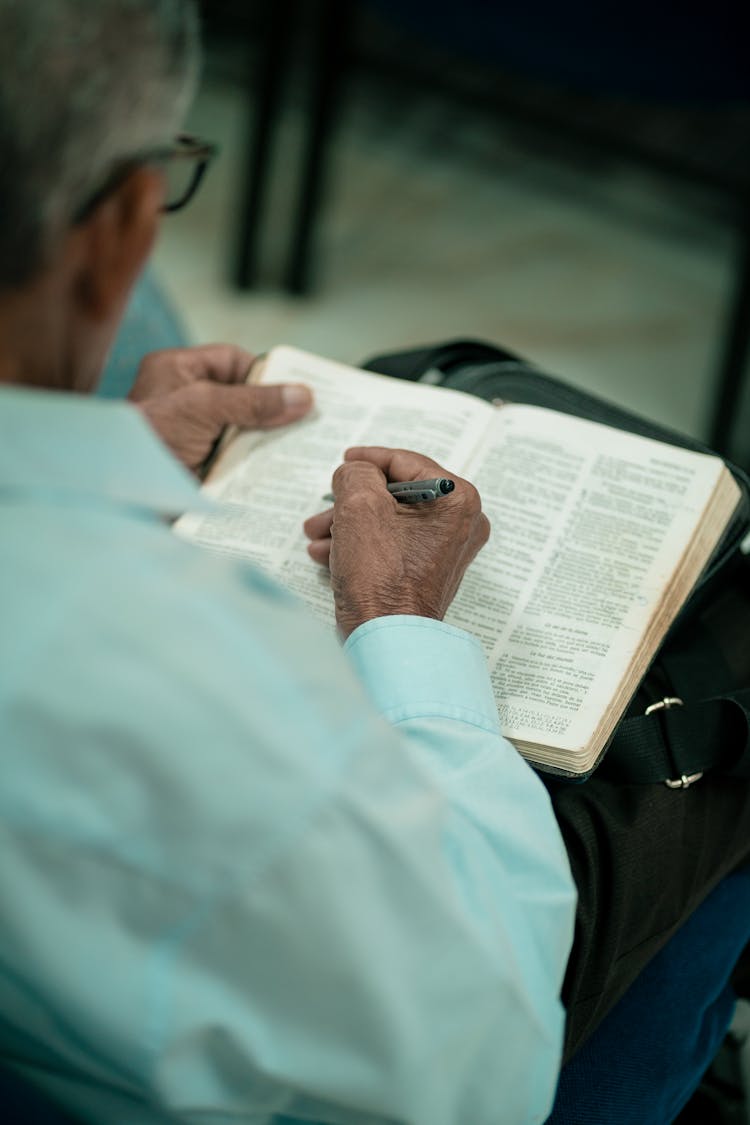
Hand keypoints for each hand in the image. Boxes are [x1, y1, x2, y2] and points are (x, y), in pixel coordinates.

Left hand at [129, 345, 312, 472]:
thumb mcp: (204, 407)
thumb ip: (252, 401)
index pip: (230, 361)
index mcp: (177, 372)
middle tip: (311, 419)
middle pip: (243, 398)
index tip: (294, 390)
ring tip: (305, 447)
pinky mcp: (201, 467)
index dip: (263, 373)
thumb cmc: (151, 437)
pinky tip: (284, 470)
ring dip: (269, 440)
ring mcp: (194, 436)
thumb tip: (303, 396)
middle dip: (272, 410)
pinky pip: (238, 459)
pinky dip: (258, 465)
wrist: (124, 496)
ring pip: (244, 431)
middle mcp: (186, 401)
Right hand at [304, 447, 489, 637]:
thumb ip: (356, 473)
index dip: (369, 459)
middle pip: (397, 495)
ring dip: (350, 524)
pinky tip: (328, 553)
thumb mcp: (359, 505)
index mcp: (457, 500)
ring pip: (390, 521)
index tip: (345, 459)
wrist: (386, 639)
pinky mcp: (429, 571)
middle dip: (353, 501)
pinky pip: (393, 544)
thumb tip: (357, 472)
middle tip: (325, 507)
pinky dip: (362, 544)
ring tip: (318, 536)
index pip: (407, 463)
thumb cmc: (380, 578)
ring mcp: (447, 550)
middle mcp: (461, 524)